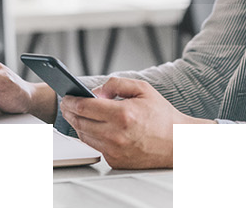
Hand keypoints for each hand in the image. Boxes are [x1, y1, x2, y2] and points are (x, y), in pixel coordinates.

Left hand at [58, 77, 210, 168]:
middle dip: (70, 111)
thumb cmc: (163, 116)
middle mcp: (116, 135)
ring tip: (78, 115)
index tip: (66, 96)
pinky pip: (96, 147)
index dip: (71, 100)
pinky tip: (94, 128)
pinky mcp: (116, 161)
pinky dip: (92, 137)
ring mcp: (115, 150)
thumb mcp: (142, 89)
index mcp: (122, 114)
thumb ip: (115, 84)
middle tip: (67, 105)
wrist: (179, 144)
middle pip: (79, 122)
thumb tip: (95, 91)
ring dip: (78, 124)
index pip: (84, 106)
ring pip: (84, 136)